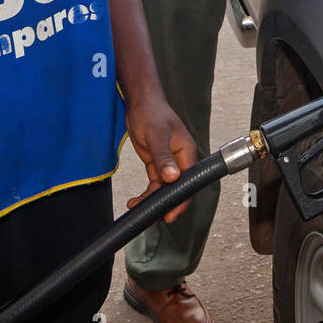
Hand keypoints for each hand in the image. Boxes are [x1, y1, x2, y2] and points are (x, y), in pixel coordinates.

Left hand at [124, 93, 200, 223]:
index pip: (188, 182)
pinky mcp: (157, 164)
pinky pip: (154, 185)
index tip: (170, 214)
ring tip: (136, 209)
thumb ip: (164, 157)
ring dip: (151, 201)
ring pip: (163, 190)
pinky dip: (145, 194)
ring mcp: (169, 164)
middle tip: (152, 219)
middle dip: (166, 205)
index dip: (180, 200)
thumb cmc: (152, 113)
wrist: (140, 103)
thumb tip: (172, 178)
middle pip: (177, 189)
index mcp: (187, 153)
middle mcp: (180, 161)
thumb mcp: (156, 135)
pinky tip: (134, 202)